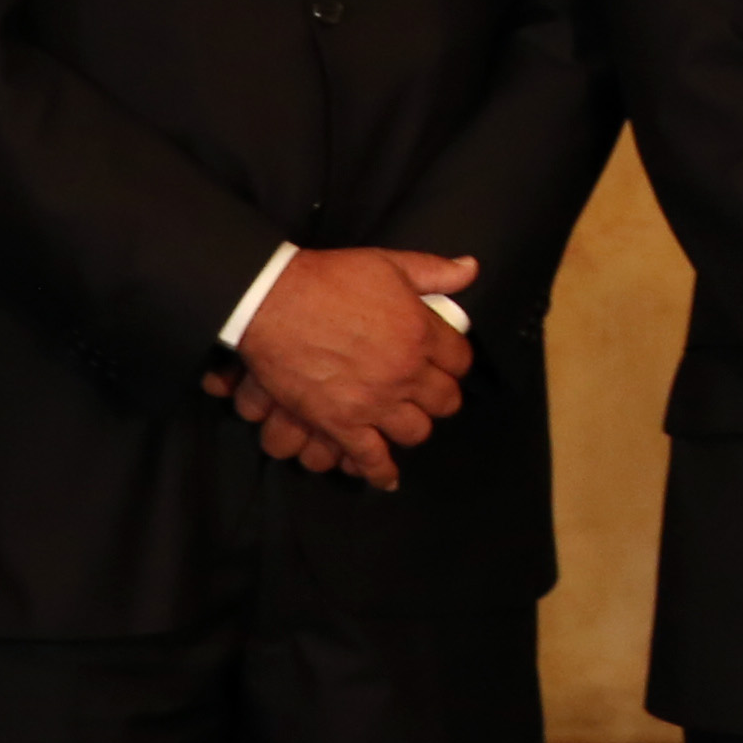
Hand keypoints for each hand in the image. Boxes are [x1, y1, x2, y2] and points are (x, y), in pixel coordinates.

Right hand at [217, 249, 480, 487]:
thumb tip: (471, 268)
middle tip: (426, 394)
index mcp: (421, 334)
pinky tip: (387, 478)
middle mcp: (405, 373)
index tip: (446, 363)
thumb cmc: (329, 279)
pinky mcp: (341, 423)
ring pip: (415, 432)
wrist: (272, 301)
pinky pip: (371, 458)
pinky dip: (381, 472)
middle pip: (444, 401)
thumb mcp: (389, 264)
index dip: (455, 362)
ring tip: (404, 421)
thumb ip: (434, 270)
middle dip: (439, 397)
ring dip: (412, 427)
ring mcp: (374, 402)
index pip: (461, 360)